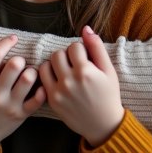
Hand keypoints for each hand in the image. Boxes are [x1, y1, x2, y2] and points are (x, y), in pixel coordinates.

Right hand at [0, 35, 43, 152]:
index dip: (6, 43)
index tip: (13, 38)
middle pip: (14, 65)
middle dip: (19, 58)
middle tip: (20, 61)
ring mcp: (9, 104)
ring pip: (28, 80)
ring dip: (31, 72)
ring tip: (29, 73)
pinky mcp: (20, 115)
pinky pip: (36, 100)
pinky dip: (41, 91)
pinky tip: (39, 87)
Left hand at [37, 27, 122, 145]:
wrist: (103, 124)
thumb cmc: (108, 95)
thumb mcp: (109, 70)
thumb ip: (97, 47)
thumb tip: (85, 28)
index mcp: (85, 72)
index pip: (74, 47)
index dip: (81, 51)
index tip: (86, 61)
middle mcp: (69, 81)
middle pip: (58, 53)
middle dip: (67, 56)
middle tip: (75, 66)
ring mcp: (58, 91)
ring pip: (47, 64)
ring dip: (55, 65)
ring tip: (66, 72)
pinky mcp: (52, 100)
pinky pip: (42, 78)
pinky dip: (48, 75)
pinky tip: (58, 79)